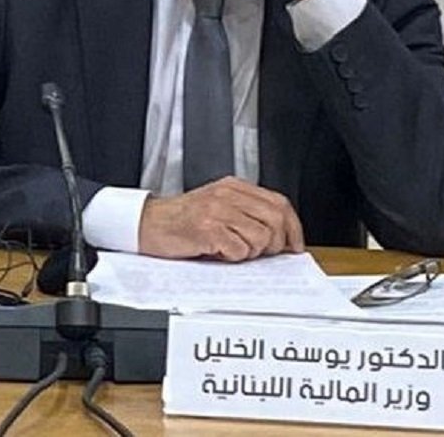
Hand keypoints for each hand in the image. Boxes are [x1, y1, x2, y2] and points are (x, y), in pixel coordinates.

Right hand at [137, 177, 306, 261]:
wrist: (148, 223)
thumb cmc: (182, 220)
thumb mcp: (218, 207)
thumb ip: (246, 213)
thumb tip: (280, 237)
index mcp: (234, 187)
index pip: (279, 203)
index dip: (293, 227)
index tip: (294, 245)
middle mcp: (228, 195)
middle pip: (275, 219)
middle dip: (275, 243)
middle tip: (262, 253)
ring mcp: (217, 210)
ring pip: (260, 237)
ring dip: (250, 252)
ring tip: (231, 249)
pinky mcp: (208, 229)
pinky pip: (239, 250)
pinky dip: (232, 257)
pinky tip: (218, 252)